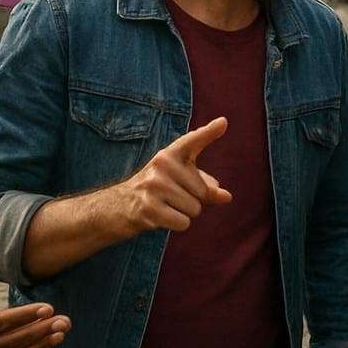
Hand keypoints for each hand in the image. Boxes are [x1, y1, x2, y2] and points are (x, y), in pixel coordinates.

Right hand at [116, 116, 232, 233]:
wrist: (120, 205)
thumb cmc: (158, 189)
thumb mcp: (180, 180)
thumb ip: (205, 185)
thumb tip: (227, 197)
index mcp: (170, 154)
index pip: (192, 141)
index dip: (209, 132)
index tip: (223, 122)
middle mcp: (162, 165)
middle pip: (203, 192)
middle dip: (194, 201)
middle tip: (173, 197)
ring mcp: (154, 186)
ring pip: (194, 209)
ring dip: (185, 213)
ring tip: (166, 206)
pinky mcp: (149, 208)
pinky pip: (183, 223)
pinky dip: (177, 224)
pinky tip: (161, 217)